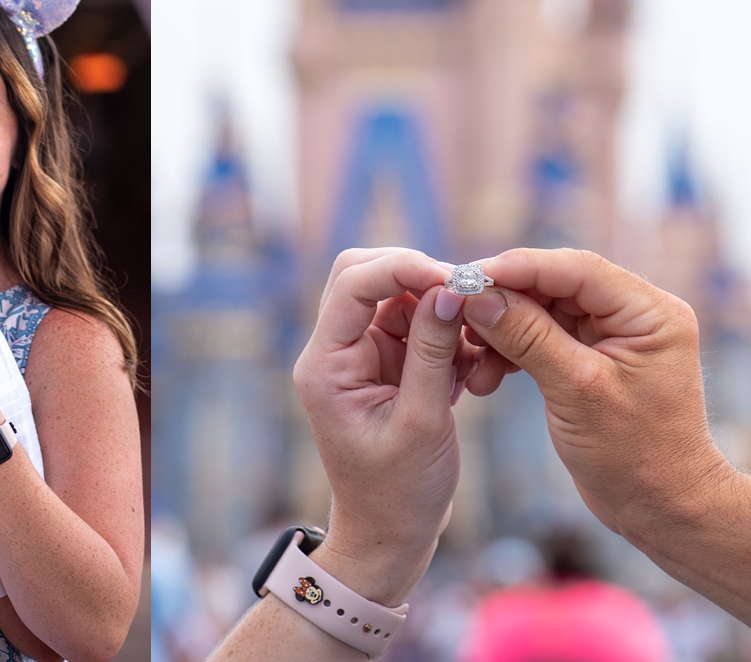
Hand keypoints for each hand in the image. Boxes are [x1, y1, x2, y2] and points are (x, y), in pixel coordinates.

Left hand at [293, 248, 478, 605]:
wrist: (389, 535)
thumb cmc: (399, 492)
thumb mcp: (423, 422)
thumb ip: (434, 352)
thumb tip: (450, 288)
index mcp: (326, 363)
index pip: (354, 284)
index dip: (404, 267)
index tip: (455, 276)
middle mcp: (335, 351)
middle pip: (366, 275)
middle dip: (419, 276)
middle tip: (468, 297)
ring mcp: (359, 355)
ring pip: (397, 298)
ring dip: (440, 311)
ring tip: (475, 351)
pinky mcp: (385, 365)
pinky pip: (415, 325)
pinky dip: (446, 336)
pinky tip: (470, 370)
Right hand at [460, 248, 732, 539]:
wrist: (659, 507)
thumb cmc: (635, 456)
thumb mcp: (576, 390)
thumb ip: (527, 337)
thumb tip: (477, 297)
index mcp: (649, 313)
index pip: (575, 269)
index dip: (518, 268)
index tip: (468, 276)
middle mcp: (634, 315)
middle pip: (554, 285)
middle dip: (503, 300)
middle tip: (457, 310)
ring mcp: (612, 335)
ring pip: (541, 310)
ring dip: (502, 329)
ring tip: (472, 356)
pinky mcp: (591, 357)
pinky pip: (541, 336)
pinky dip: (511, 351)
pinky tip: (488, 375)